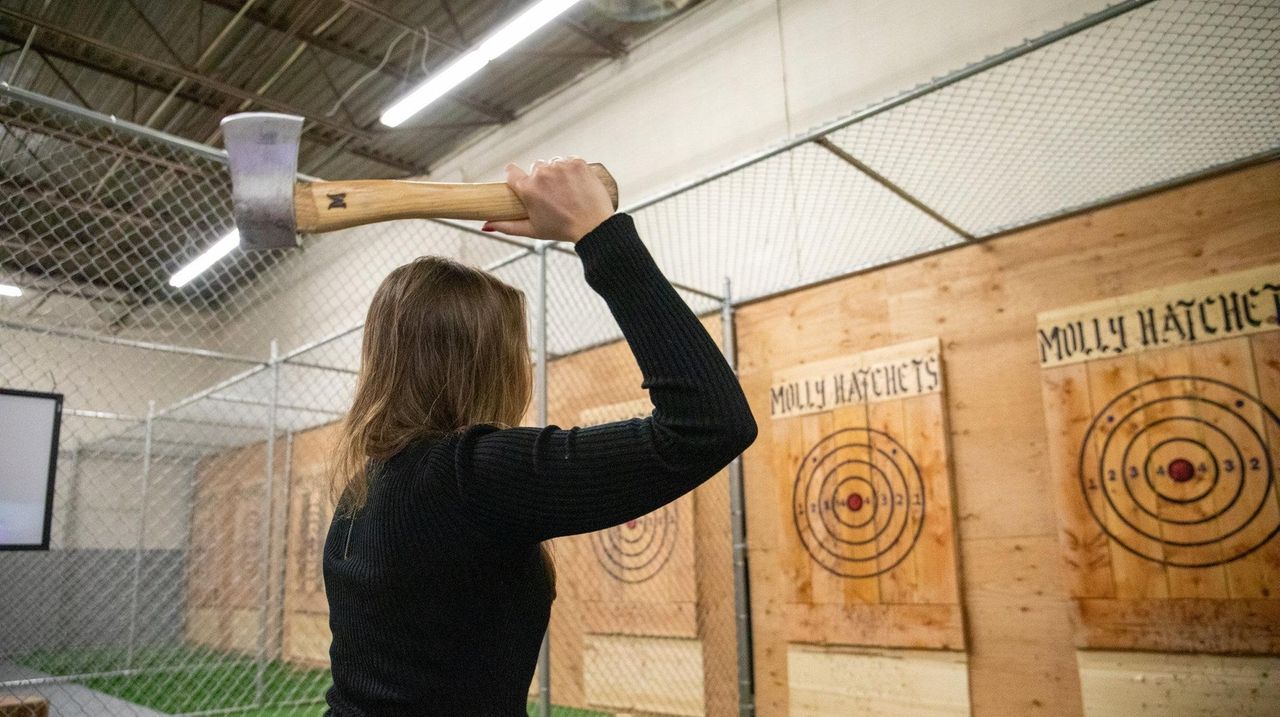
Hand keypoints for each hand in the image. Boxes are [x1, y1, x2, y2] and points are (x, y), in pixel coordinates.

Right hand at [481, 157, 614, 242]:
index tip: (522, 182)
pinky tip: (576, 185)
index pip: (511, 171)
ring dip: (557, 173)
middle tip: (553, 195)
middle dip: (541, 179)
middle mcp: (542, 173)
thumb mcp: (532, 230)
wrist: (594, 226)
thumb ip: (506, 226)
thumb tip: (485, 225)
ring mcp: (561, 166)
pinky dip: (571, 170)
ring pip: (552, 163)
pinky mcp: (577, 162)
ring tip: (566, 191)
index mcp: (528, 188)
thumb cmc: (562, 230)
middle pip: (535, 167)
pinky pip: (569, 160)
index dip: (515, 177)